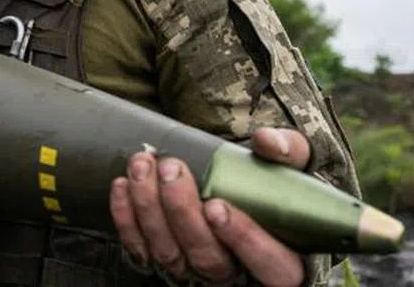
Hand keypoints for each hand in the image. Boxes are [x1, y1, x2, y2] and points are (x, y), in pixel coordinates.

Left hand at [109, 127, 309, 286]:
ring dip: (149, 209)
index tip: (218, 206)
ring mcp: (196, 272)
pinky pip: (140, 250)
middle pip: (208, 259)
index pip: (270, 266)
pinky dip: (126, 219)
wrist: (234, 182)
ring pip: (169, 255)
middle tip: (171, 169)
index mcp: (280, 258)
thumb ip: (288, 150)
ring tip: (142, 166)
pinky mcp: (163, 261)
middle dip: (182, 212)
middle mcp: (236, 272)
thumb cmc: (269, 179)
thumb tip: (266, 141)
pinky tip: (123, 185)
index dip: (244, 240)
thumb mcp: (291, 162)